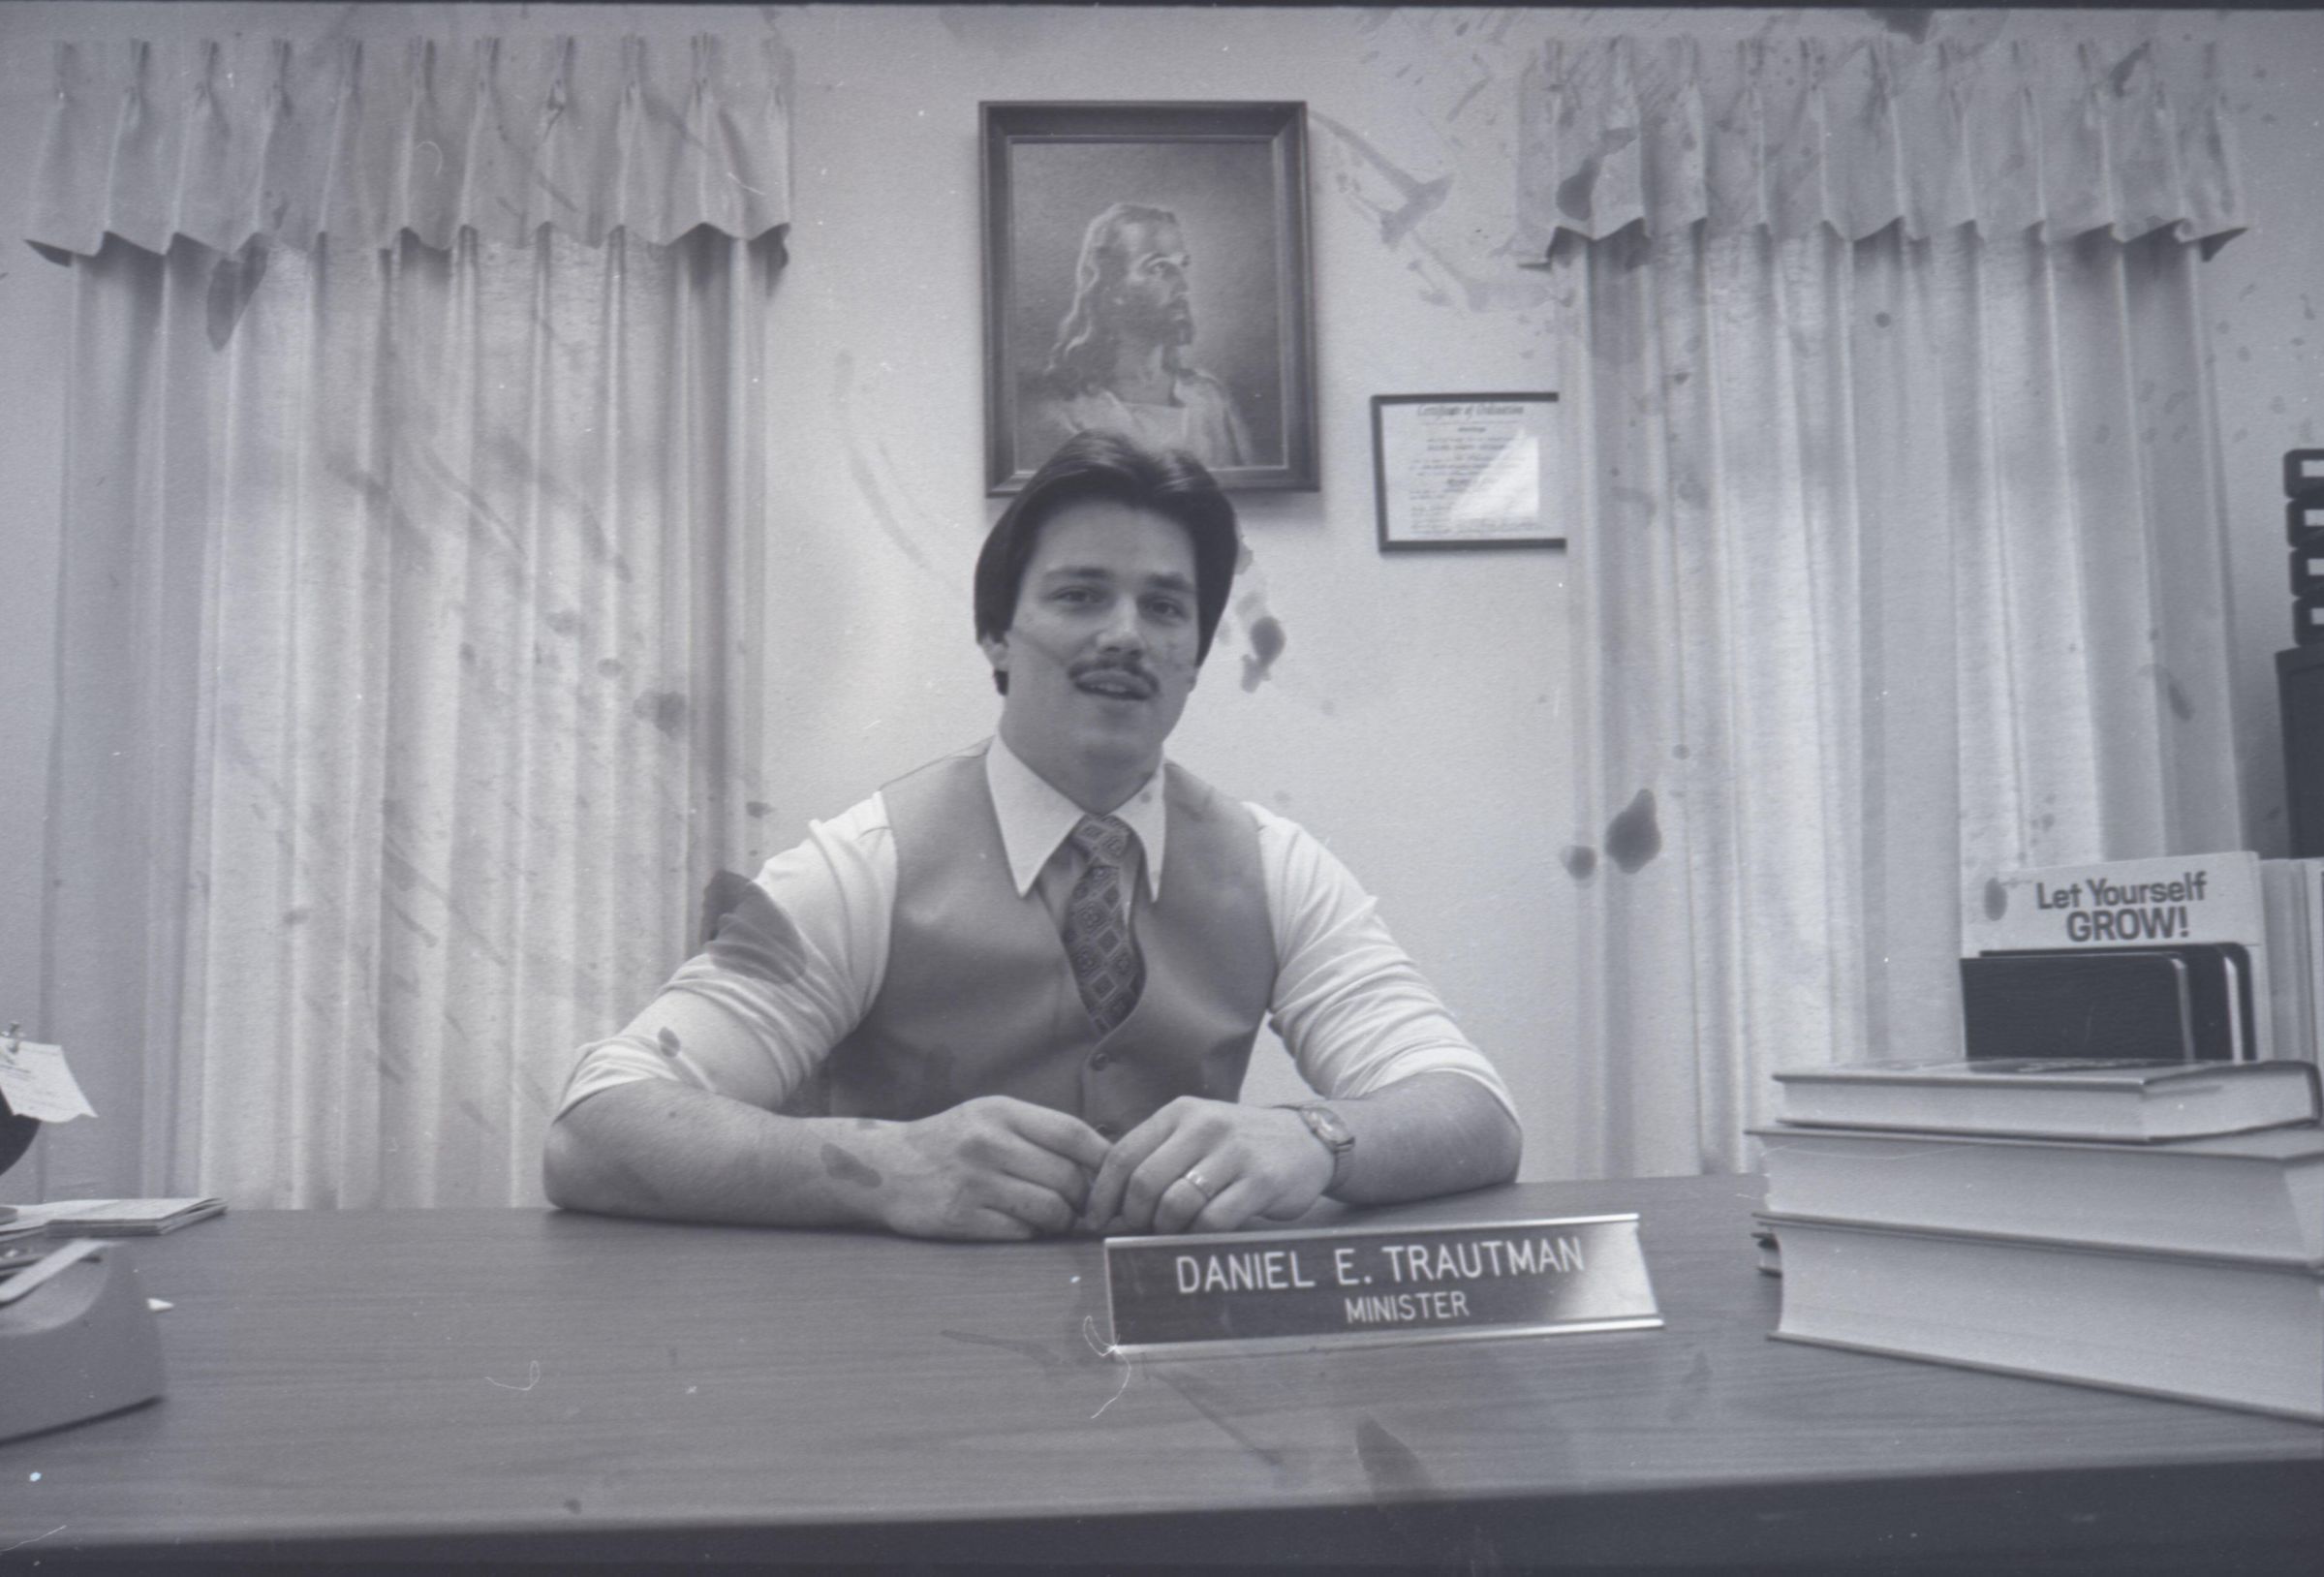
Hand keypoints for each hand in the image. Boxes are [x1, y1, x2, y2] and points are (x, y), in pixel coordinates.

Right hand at [867, 1097, 1110, 1240]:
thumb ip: (1039, 1132)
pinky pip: (1021, 1232)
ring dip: (1062, 1220)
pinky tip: (1022, 1225)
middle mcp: (988, 1143)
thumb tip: (1102, 1161)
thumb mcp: (991, 1118)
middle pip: (1068, 1177)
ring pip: (1050, 1209)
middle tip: (1083, 1207)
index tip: (1115, 1176)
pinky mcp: (961, 1217)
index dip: (1104, 1159)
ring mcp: (974, 1181)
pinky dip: (1031, 1233)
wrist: (886, 1167)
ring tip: (1056, 1218)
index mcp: (1002, 1112)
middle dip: (1084, 1198)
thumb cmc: (952, 1142)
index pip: (1073, 1134)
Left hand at [1080, 1098, 1333, 1236]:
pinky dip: (1198, 1235)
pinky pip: (1213, 1219)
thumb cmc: (1238, 1145)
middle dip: (1134, 1216)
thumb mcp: (1195, 1133)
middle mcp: (1205, 1126)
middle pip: (1145, 1182)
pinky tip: (1201, 1233)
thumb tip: (1108, 1201)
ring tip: (1171, 1232)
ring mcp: (1235, 1153)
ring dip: (1166, 1228)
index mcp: (1180, 1113)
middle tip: (1138, 1230)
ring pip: (1176, 1203)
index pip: (1123, 1154)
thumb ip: (1156, 1155)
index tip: (1097, 1219)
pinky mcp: (1261, 1181)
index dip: (1103, 1194)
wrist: (1306, 1141)